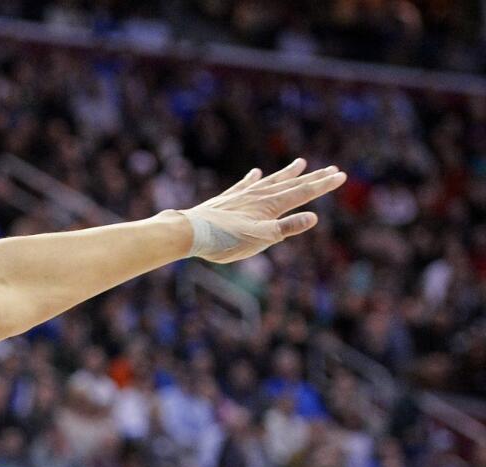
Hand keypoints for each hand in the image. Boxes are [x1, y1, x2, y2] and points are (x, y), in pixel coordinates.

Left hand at [175, 158, 345, 263]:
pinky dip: (252, 178)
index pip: (303, 193)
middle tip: (332, 168)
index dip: (322, 185)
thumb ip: (286, 228)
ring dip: (286, 173)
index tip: (341, 175)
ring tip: (301, 162)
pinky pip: (243, 185)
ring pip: (270, 181)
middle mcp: (258, 196)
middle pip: (290, 184)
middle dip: (312, 178)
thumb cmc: (225, 241)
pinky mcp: (225, 200)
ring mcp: (241, 196)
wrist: (190, 232)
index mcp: (270, 207)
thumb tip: (314, 217)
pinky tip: (255, 172)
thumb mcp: (260, 239)